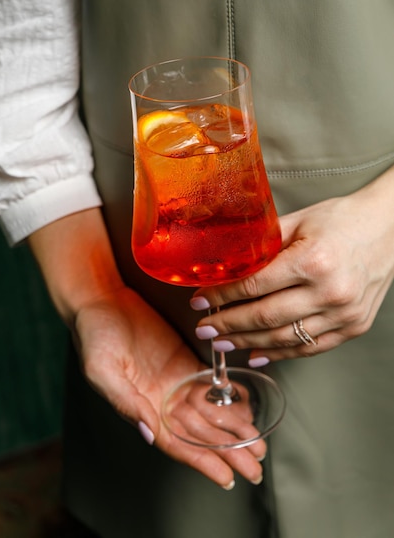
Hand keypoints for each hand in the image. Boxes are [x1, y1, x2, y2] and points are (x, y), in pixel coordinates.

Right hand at [72, 287, 265, 487]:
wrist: (103, 300)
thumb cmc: (95, 334)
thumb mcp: (102, 369)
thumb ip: (125, 401)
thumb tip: (148, 433)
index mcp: (141, 407)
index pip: (176, 442)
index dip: (201, 461)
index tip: (227, 478)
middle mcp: (162, 399)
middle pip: (199, 433)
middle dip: (227, 452)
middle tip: (254, 468)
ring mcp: (175, 380)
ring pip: (209, 411)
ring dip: (233, 429)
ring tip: (258, 443)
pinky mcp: (184, 360)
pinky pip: (210, 383)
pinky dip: (229, 395)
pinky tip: (246, 404)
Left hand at [191, 167, 393, 361]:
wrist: (389, 228)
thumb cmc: (343, 220)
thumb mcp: (299, 221)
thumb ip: (264, 243)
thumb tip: (226, 261)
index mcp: (313, 260)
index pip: (254, 286)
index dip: (221, 297)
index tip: (200, 303)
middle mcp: (330, 291)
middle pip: (266, 317)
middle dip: (228, 325)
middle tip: (204, 329)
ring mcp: (345, 313)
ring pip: (285, 338)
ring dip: (248, 343)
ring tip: (223, 344)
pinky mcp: (354, 326)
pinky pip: (310, 347)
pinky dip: (280, 354)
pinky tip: (256, 355)